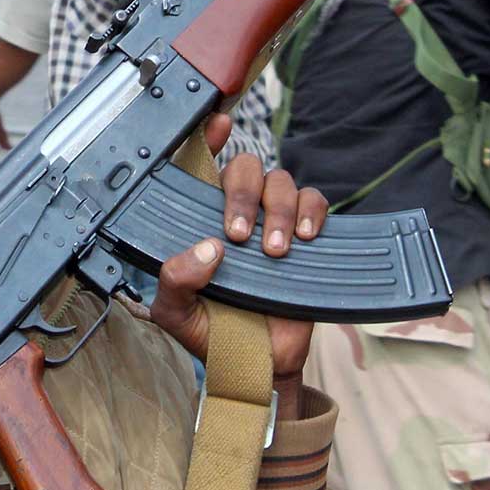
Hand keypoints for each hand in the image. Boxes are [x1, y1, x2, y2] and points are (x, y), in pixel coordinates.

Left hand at [149, 113, 328, 414]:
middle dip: (242, 193)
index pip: (202, 166)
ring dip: (276, 210)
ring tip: (273, 250)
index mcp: (200, 219)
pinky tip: (303, 238)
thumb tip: (206, 249)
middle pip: (245, 167)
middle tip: (239, 236)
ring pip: (281, 181)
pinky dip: (311, 213)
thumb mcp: (174, 312)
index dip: (209, 137)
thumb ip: (174, 280)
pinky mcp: (306, 236)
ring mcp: (273, 221)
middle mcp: (238, 212)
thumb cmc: (210, 334)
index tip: (217, 122)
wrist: (256, 366)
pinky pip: (315, 203)